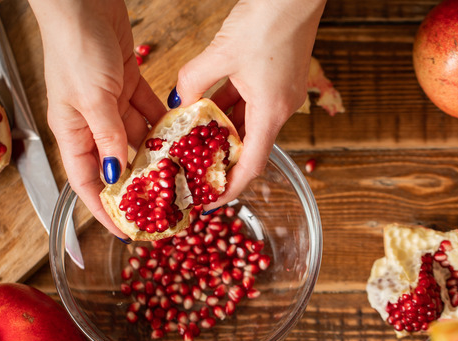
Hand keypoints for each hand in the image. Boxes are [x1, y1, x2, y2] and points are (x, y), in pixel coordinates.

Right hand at [29, 0, 165, 238]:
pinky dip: (164, 124)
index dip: (104, 209)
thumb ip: (108, 136)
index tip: (127, 230)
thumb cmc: (74, 46)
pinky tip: (183, 137)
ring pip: (137, 140)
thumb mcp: (92, 98)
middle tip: (166, 205)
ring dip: (158, 156)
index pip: (87, 182)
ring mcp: (110, 103)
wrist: (82, 1)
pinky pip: (149, 112)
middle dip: (140, 185)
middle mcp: (90, 122)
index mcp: (71, 131)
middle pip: (116, 164)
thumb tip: (117, 173)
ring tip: (182, 175)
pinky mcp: (127, 84)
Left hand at [172, 0, 325, 211]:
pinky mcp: (275, 78)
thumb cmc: (268, 19)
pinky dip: (226, 108)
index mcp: (271, 112)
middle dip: (220, 162)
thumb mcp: (221, 53)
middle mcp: (279, 108)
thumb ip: (194, 81)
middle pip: (248, 147)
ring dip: (220, 133)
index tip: (208, 203)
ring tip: (191, 143)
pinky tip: (203, 108)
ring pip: (245, 123)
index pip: (250, 166)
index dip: (229, 189)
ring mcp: (279, 94)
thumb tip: (178, 101)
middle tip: (192, 171)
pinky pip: (248, 103)